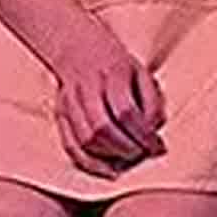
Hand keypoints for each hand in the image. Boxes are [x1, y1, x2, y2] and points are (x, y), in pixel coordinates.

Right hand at [43, 24, 166, 174]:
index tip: (157, 147)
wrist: (77, 47)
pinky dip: (89, 163)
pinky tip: (107, 169)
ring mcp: (69, 101)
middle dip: (126, 149)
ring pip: (85, 139)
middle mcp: (86, 87)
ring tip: (127, 161)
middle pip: (102, 128)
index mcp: (112, 72)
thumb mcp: (141, 72)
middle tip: (142, 155)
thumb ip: (152, 101)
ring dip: (109, 157)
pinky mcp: (60, 115)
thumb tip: (154, 130)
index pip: (125, 110)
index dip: (143, 134)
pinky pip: (70, 146)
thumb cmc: (116, 65)